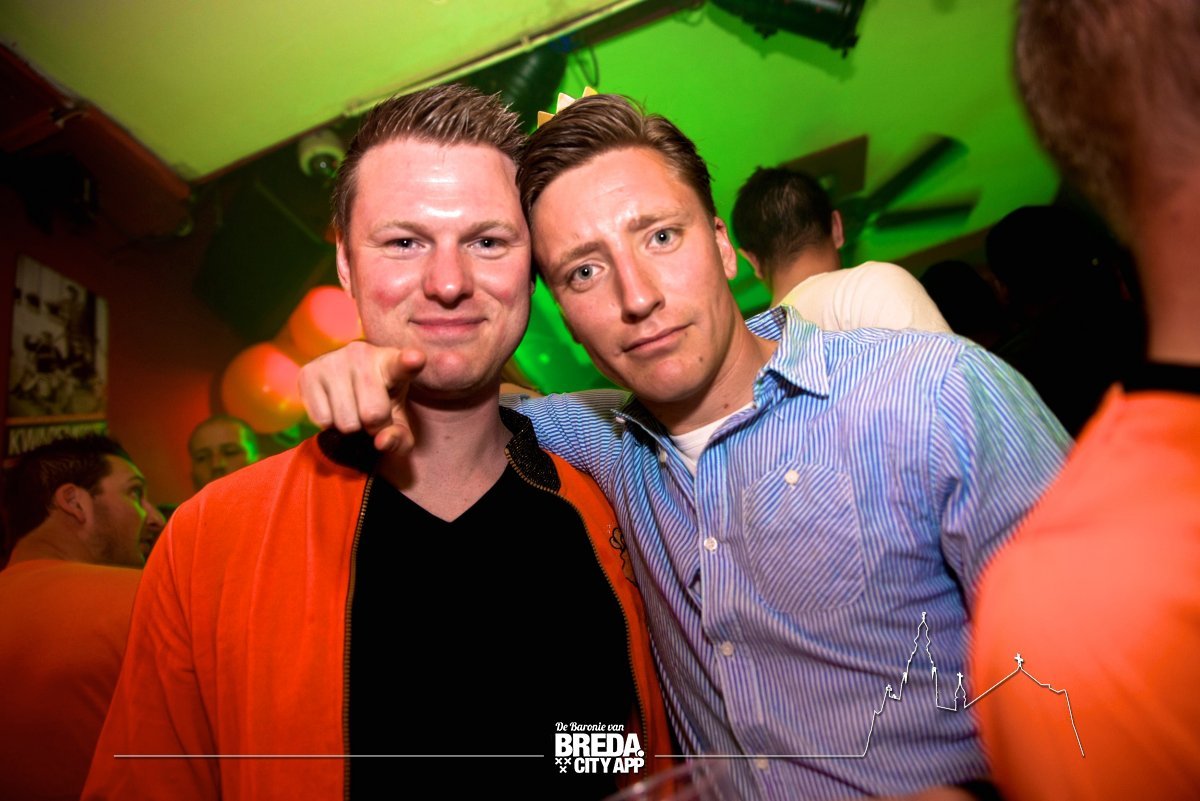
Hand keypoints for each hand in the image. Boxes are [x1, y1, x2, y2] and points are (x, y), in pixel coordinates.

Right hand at [298, 341, 425, 453]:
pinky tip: (332, 407)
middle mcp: (362, 354)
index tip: (415, 359)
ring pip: (346, 421)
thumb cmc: (380, 403)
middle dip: (373, 426)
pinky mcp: (308, 372)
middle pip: (373, 414)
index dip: (409, 362)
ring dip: (350, 427)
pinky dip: (329, 424)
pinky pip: (322, 420)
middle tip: (370, 414)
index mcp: (393, 362)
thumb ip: (400, 438)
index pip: (402, 364)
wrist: (345, 385)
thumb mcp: (397, 422)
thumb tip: (382, 441)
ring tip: (351, 409)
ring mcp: (333, 360)